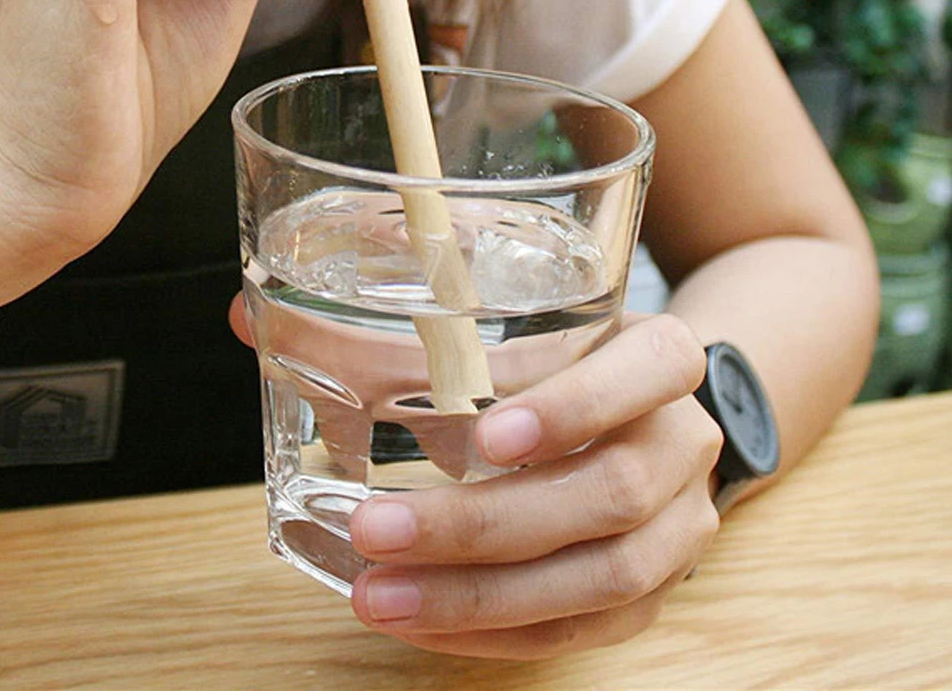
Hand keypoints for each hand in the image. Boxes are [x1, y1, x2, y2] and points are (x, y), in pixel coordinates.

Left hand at [346, 314, 722, 658]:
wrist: (642, 414)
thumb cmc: (564, 357)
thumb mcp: (526, 320)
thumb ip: (422, 318)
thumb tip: (267, 328)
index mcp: (664, 356)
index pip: (652, 371)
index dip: (575, 407)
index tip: (484, 436)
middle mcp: (684, 441)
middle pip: (611, 492)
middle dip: (485, 523)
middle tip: (375, 530)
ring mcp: (680, 526)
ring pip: (601, 578)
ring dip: (480, 596)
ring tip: (379, 595)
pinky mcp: (654, 593)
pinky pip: (581, 631)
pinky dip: (495, 632)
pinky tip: (421, 622)